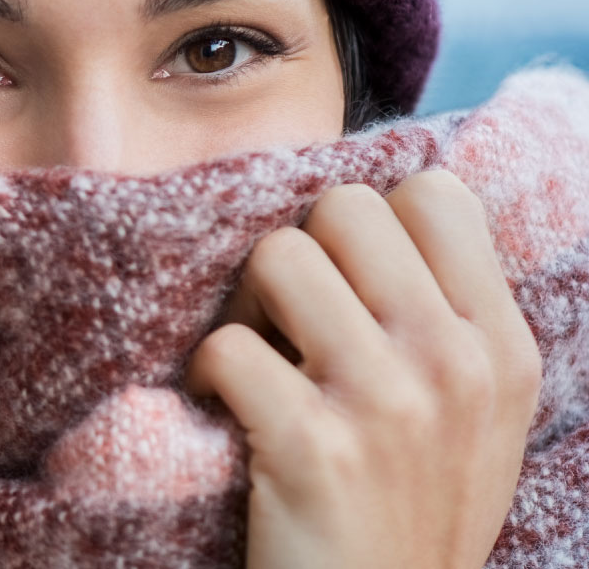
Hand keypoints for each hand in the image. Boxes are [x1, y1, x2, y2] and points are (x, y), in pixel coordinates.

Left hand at [187, 169, 542, 568]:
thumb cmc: (409, 512)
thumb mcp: (475, 417)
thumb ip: (446, 322)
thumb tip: (374, 220)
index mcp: (501, 346)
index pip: (435, 194)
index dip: (369, 224)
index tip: (347, 282)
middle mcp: (455, 362)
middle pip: (344, 209)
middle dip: (299, 253)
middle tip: (285, 319)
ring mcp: (387, 401)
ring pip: (279, 256)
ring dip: (245, 306)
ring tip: (257, 362)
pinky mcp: (313, 445)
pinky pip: (228, 345)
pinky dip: (206, 373)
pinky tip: (225, 409)